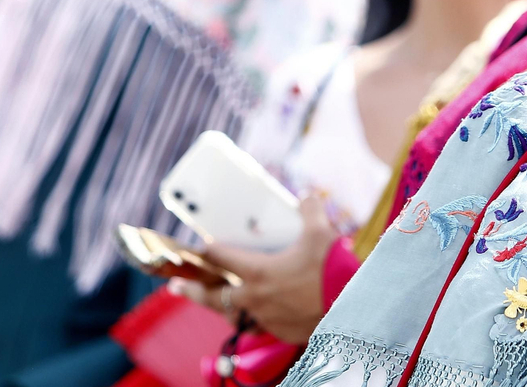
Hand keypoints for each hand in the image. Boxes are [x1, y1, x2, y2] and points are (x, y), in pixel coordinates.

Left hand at [181, 195, 338, 343]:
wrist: (352, 308)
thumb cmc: (332, 270)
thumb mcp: (321, 232)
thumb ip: (310, 209)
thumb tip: (307, 194)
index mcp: (258, 271)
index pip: (221, 257)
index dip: (208, 249)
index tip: (199, 246)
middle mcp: (255, 297)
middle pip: (213, 295)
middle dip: (192, 289)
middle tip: (175, 286)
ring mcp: (266, 318)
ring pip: (231, 315)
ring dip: (219, 307)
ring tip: (211, 302)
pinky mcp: (280, 332)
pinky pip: (257, 326)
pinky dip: (250, 318)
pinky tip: (253, 314)